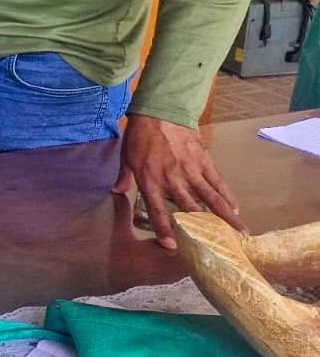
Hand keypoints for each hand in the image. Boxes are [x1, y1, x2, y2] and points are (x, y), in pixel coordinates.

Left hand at [111, 114, 245, 249]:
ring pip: (211, 198)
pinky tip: (236, 209)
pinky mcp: (204, 161)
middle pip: (190, 209)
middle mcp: (172, 179)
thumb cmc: (140, 135)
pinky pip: (218, 182)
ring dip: (226, 217)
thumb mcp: (126, 156)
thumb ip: (124, 177)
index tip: (171, 246)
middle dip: (203, 229)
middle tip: (217, 246)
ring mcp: (191, 171)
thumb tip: (116, 192)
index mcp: (150, 180)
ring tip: (240, 233)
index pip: (157, 210)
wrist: (160, 110)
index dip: (164, 229)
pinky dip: (227, 196)